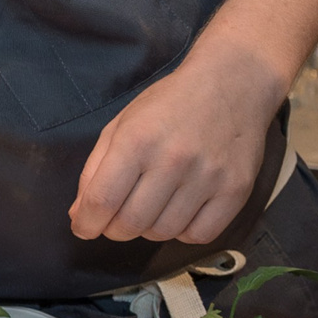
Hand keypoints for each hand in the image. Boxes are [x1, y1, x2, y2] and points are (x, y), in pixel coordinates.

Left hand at [69, 41, 280, 245]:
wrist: (232, 83)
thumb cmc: (169, 104)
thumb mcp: (120, 125)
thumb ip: (95, 170)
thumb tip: (80, 215)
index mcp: (137, 141)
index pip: (102, 200)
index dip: (86, 224)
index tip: (84, 228)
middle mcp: (173, 160)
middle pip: (131, 223)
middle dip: (114, 230)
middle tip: (115, 220)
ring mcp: (208, 177)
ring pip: (164, 232)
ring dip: (147, 230)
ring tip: (149, 209)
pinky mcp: (237, 189)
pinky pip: (200, 235)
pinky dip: (182, 232)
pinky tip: (179, 212)